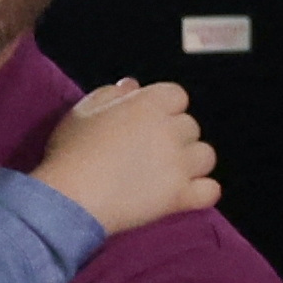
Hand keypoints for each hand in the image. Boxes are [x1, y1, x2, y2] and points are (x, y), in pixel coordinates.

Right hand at [28, 77, 222, 234]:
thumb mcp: (84, 111)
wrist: (72, 196)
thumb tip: (133, 86)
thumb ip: (112, 94)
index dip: (163, 108)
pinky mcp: (181, 195)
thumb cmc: (72, 151)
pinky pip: (211, 190)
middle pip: (190, 126)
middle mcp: (171, 130)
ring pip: (205, 156)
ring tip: (164, 173)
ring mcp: (180, 164)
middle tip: (147, 152)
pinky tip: (184, 193)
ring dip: (190, 162)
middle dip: (174, 136)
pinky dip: (201, 192)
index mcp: (150, 104)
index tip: (145, 122)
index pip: (176, 95)